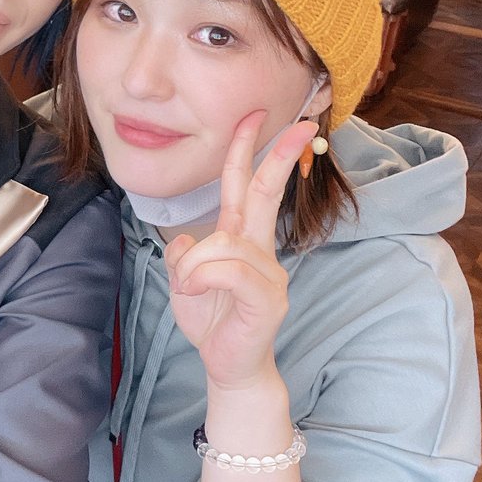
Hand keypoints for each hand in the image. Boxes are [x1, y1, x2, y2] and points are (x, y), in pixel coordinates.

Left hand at [164, 111, 317, 392]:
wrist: (228, 366)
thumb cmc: (212, 320)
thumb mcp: (184, 282)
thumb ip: (183, 255)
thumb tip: (183, 242)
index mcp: (240, 238)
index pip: (245, 185)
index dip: (247, 150)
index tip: (255, 116)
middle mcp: (260, 249)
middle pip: (264, 193)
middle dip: (278, 156)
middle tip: (298, 123)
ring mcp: (269, 272)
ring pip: (222, 242)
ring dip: (194, 265)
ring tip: (190, 290)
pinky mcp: (268, 297)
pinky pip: (228, 270)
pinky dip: (202, 278)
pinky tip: (195, 293)